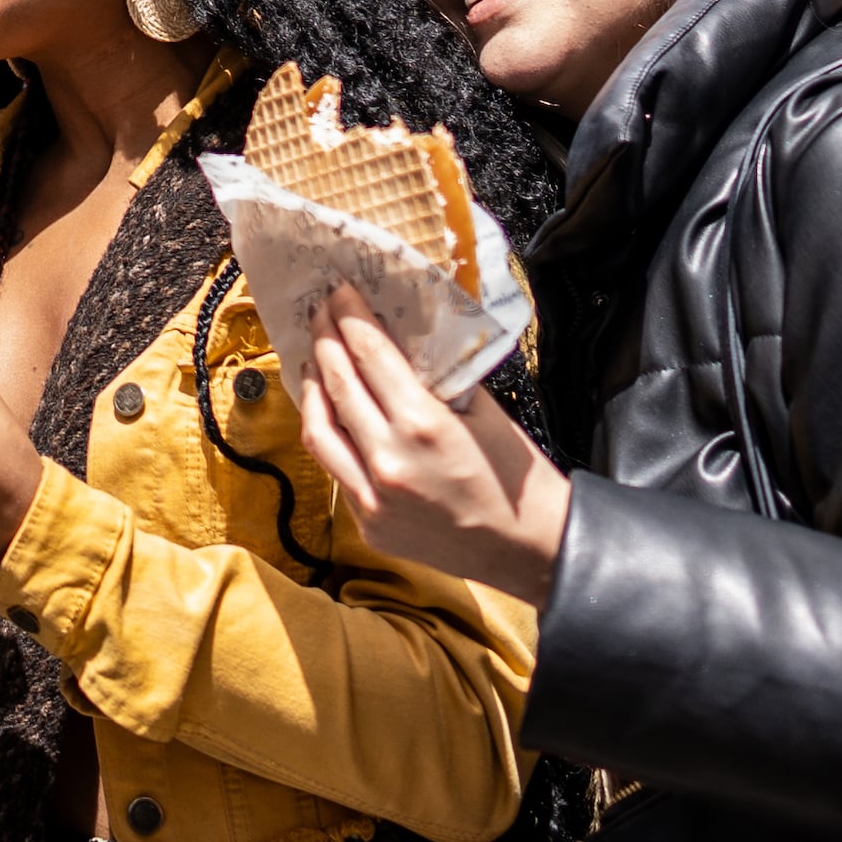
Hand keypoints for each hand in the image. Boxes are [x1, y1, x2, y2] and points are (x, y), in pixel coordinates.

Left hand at [296, 287, 569, 604]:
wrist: (530, 550)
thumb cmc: (515, 478)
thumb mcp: (483, 411)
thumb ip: (436, 379)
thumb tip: (399, 342)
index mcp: (423, 426)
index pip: (369, 355)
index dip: (350, 317)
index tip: (340, 291)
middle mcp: (389, 462)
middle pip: (338, 385)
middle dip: (325, 340)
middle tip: (321, 312)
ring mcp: (373, 499)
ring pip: (318, 430)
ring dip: (312, 388)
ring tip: (314, 359)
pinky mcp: (369, 525)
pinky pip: (334, 469)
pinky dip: (328, 433)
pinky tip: (331, 413)